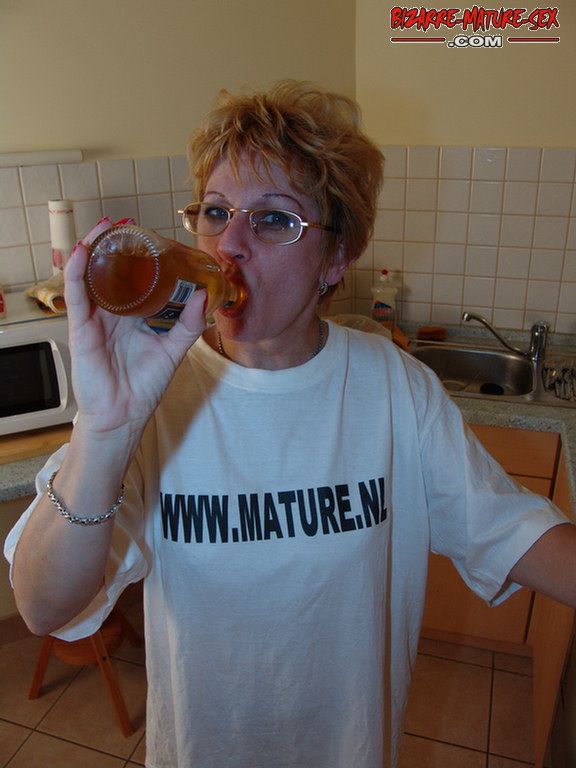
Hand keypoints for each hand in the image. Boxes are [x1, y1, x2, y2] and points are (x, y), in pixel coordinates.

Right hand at [64, 218, 206, 437]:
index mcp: (133, 315)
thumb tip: (204, 295)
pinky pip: (75, 294)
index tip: (148, 234)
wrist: (124, 414)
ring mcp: (95, 318)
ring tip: (104, 226)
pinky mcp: (80, 328)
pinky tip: (82, 251)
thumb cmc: (145, 385)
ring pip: (90, 275)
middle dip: (114, 244)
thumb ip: (188, 324)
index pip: (132, 277)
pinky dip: (76, 270)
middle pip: (110, 270)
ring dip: (95, 247)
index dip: (136, 255)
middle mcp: (112, 312)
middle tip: (125, 223)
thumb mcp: (173, 350)